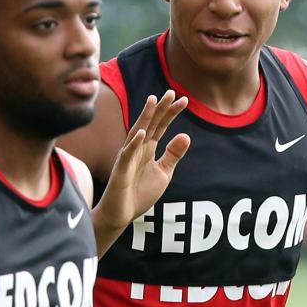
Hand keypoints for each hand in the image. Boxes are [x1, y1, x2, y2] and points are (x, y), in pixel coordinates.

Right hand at [94, 91, 189, 229]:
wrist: (121, 215)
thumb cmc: (139, 193)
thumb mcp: (163, 173)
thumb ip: (173, 155)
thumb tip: (185, 135)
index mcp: (148, 149)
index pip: (161, 126)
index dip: (171, 113)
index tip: (184, 100)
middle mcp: (137, 149)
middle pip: (150, 124)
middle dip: (160, 108)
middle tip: (171, 91)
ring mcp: (128, 159)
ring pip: (137, 133)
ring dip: (145, 118)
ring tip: (153, 101)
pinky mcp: (120, 172)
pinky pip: (127, 155)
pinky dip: (134, 144)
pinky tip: (142, 133)